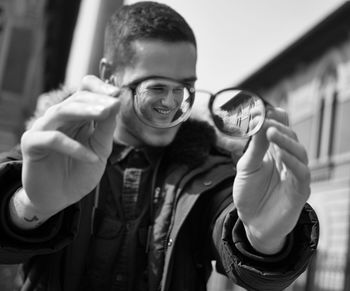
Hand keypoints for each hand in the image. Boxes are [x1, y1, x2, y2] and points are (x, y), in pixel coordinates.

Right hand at [20, 75, 119, 215]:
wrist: (60, 198)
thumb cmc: (80, 171)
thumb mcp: (100, 149)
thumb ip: (106, 128)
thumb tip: (116, 102)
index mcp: (76, 115)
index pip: (84, 90)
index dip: (99, 87)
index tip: (117, 94)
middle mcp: (58, 117)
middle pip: (76, 98)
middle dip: (97, 100)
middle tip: (114, 103)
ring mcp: (43, 128)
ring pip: (62, 111)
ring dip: (85, 111)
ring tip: (106, 114)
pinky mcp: (31, 143)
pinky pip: (53, 139)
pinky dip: (75, 147)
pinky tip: (92, 158)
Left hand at [233, 107, 309, 253]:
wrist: (251, 222)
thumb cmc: (249, 193)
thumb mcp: (247, 167)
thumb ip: (254, 147)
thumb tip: (258, 122)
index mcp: (274, 152)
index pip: (280, 130)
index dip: (276, 119)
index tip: (267, 108)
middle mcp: (287, 160)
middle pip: (290, 138)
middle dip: (279, 127)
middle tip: (267, 119)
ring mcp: (295, 174)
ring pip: (299, 152)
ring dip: (286, 141)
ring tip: (271, 132)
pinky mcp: (300, 190)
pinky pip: (301, 172)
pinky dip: (293, 161)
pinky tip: (281, 154)